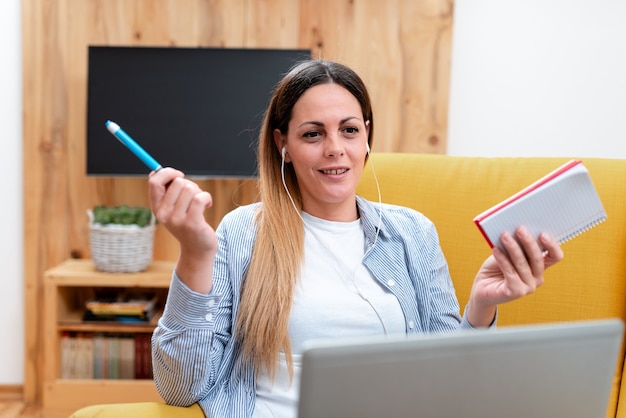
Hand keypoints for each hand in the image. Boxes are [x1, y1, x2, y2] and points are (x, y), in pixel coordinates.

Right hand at [148, 168, 216, 292]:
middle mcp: (164, 214)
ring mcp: (177, 220)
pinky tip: (207, 206)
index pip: (154, 181)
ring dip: (199, 192)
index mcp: (157, 208)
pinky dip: (207, 198)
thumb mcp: (173, 209)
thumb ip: (167, 191)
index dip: (167, 172)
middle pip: (178, 182)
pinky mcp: (192, 223)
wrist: (197, 249)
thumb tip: (157, 171)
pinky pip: (200, 198)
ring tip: (200, 204)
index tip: (179, 175)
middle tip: (194, 196)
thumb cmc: (187, 224)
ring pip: (190, 188)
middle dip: (190, 184)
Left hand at [466, 227, 563, 326]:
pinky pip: (510, 272)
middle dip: (528, 242)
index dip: (552, 245)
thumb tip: (518, 230)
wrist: (482, 287)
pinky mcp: (516, 292)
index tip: (542, 233)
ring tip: (504, 235)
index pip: (555, 256)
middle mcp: (537, 278)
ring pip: (522, 263)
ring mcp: (528, 287)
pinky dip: (502, 259)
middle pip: (538, 258)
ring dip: (513, 247)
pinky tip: (496, 249)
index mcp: (539, 267)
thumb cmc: (495, 268)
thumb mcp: (507, 253)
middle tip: (519, 229)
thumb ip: (516, 245)